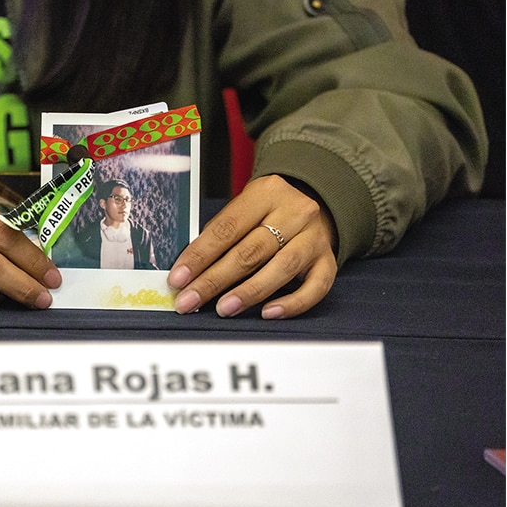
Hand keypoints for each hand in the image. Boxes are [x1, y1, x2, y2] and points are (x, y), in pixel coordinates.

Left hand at [167, 175, 337, 318]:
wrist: (313, 206)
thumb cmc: (268, 213)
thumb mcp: (243, 210)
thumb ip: (219, 236)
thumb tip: (188, 271)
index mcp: (265, 193)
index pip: (226, 228)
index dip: (200, 256)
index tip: (179, 278)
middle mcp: (294, 212)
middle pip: (250, 251)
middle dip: (215, 280)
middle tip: (190, 301)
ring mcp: (314, 237)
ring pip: (281, 267)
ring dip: (249, 292)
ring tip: (223, 308)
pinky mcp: (328, 261)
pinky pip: (315, 286)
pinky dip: (292, 303)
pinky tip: (269, 312)